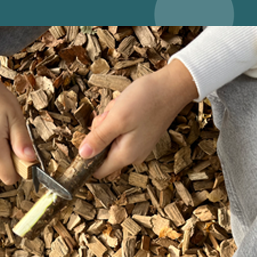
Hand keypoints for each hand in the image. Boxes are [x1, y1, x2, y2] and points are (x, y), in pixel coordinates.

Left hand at [78, 60, 198, 177]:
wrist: (173, 86)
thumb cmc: (147, 100)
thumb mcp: (116, 119)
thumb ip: (98, 138)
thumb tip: (83, 155)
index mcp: (126, 155)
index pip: (97, 171)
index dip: (87, 157)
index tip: (88, 137)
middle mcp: (132, 155)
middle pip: (101, 151)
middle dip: (100, 131)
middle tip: (110, 116)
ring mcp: (137, 145)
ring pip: (109, 138)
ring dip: (108, 121)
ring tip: (120, 108)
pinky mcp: (139, 135)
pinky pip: (119, 130)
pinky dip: (118, 118)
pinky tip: (126, 107)